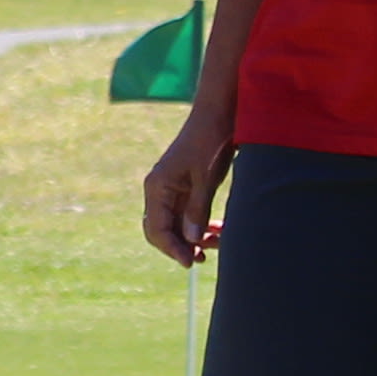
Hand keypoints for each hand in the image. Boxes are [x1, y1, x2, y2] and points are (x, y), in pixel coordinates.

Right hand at [139, 115, 230, 265]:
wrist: (219, 113)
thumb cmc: (210, 140)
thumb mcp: (206, 177)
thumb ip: (198, 209)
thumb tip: (192, 240)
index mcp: (157, 187)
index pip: (157, 229)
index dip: (173, 249)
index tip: (191, 262)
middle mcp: (160, 191)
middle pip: (161, 232)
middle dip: (181, 247)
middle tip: (203, 258)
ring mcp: (172, 190)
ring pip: (177, 226)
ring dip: (195, 239)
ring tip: (219, 244)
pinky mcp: (186, 188)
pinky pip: (188, 216)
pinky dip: (201, 226)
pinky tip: (219, 232)